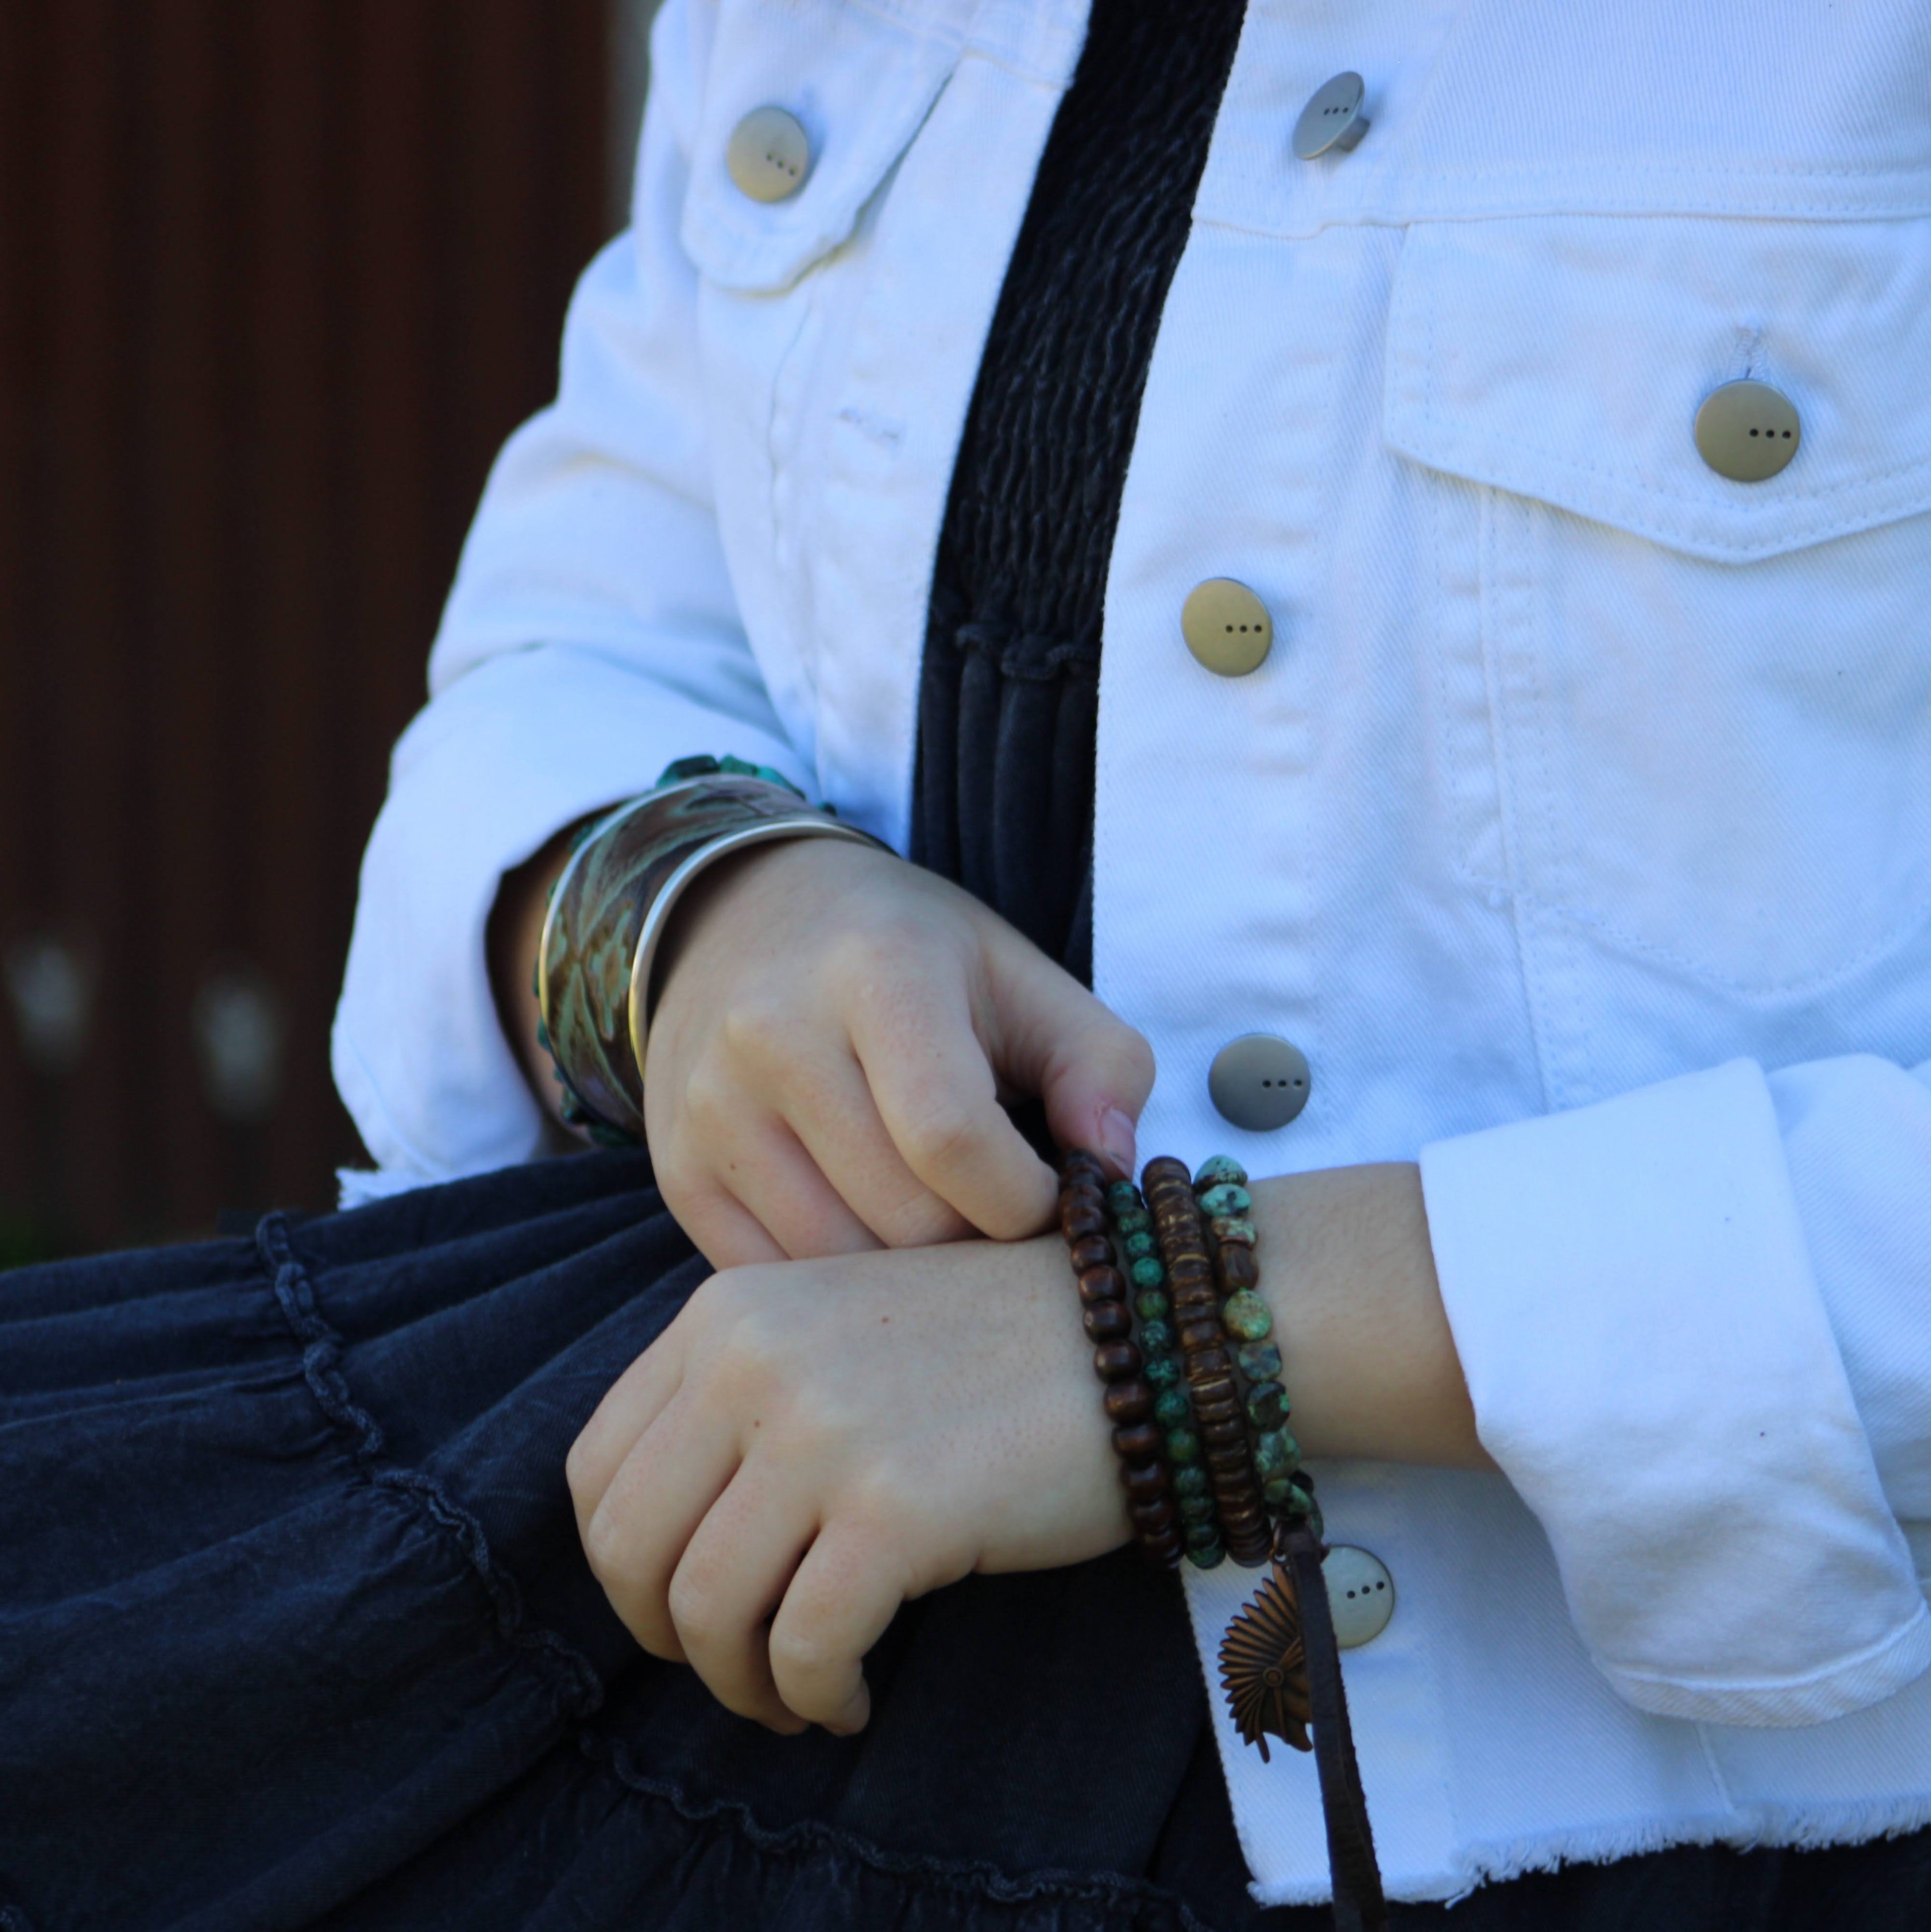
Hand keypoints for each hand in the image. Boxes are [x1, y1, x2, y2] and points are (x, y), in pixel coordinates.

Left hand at [566, 1162, 1489, 1736]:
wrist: (1143, 1333)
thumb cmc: (994, 1349)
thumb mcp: (840, 1330)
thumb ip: (743, 1401)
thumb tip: (666, 1541)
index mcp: (728, 1310)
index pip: (596, 1466)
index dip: (623, 1564)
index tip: (682, 1608)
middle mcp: (754, 1358)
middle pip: (629, 1545)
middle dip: (668, 1636)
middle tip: (734, 1668)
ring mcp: (821, 1430)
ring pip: (706, 1608)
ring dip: (741, 1682)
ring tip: (798, 1696)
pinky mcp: (896, 1508)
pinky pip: (804, 1647)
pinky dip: (814, 1696)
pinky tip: (852, 1699)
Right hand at [642, 839, 1153, 1266]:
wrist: (744, 920)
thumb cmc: (909, 959)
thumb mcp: (1022, 977)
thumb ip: (1101, 1065)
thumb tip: (1111, 1174)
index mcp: (877, 973)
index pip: (954, 1140)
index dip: (1027, 1200)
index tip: (1051, 1199)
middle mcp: (772, 1036)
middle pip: (904, 1218)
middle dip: (976, 1243)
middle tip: (999, 1219)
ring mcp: (710, 1110)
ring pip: (838, 1269)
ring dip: (909, 1280)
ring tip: (939, 1225)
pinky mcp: (677, 1172)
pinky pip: (775, 1280)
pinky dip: (837, 1287)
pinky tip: (870, 1234)